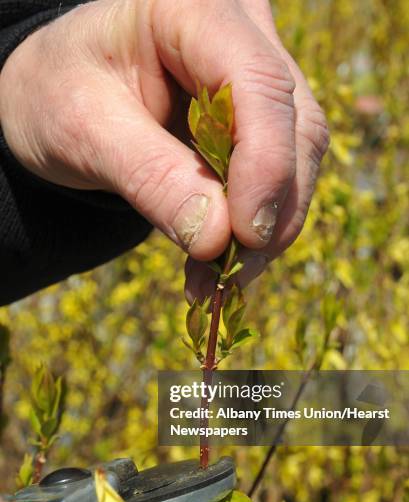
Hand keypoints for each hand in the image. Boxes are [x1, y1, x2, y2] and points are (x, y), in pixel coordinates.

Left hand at [0, 0, 328, 297]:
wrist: (59, 94)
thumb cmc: (59, 93)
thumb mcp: (84, 129)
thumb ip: (150, 177)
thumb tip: (219, 238)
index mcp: (194, 9)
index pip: (258, 83)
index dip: (265, 164)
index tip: (244, 236)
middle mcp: (242, 33)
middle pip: (294, 124)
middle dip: (271, 208)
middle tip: (234, 274)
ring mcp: (256, 76)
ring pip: (297, 155)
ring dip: (267, 226)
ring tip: (218, 278)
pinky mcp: (257, 119)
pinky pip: (278, 174)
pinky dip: (254, 224)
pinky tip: (220, 260)